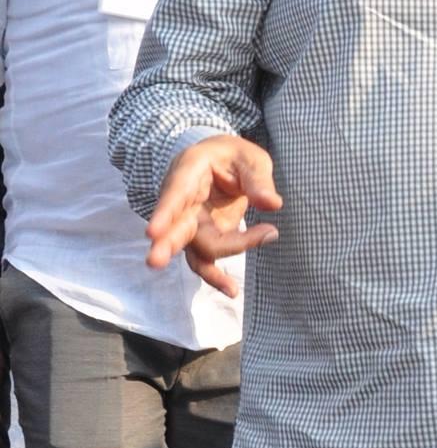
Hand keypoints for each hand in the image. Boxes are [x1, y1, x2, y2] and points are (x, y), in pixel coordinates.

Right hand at [144, 135, 282, 299]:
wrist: (221, 163)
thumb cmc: (233, 157)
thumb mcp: (250, 158)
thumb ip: (258, 180)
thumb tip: (273, 204)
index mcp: (189, 172)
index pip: (174, 194)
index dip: (164, 213)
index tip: (152, 233)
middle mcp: (183, 202)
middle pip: (174, 227)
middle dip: (166, 245)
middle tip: (154, 262)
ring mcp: (190, 223)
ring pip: (194, 250)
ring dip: (209, 271)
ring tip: (230, 288)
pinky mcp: (203, 238)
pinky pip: (206, 260)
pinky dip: (218, 276)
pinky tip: (233, 290)